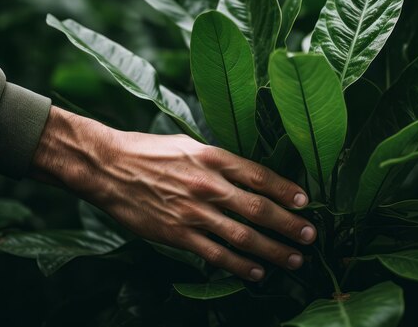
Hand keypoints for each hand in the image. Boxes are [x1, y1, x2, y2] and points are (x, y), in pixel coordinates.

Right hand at [30, 107, 316, 280]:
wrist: (107, 167)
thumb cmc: (149, 151)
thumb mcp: (188, 144)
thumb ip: (219, 161)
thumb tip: (249, 177)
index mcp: (212, 157)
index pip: (259, 175)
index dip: (286, 190)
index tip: (305, 202)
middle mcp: (207, 185)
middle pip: (258, 209)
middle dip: (289, 225)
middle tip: (310, 236)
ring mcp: (193, 212)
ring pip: (242, 236)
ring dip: (273, 250)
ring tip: (294, 258)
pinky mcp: (177, 235)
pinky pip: (215, 254)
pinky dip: (240, 266)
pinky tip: (257, 272)